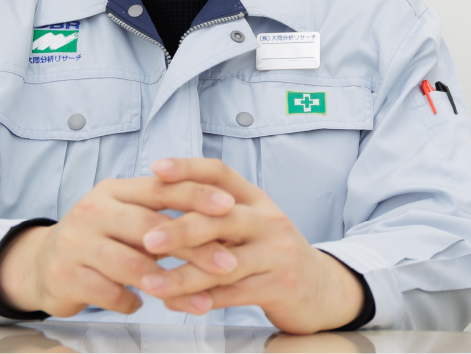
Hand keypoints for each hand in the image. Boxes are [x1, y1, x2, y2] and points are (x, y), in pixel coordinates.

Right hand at [0, 175, 240, 317]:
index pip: (161, 188)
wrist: (41, 263)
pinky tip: (140, 304)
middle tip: (228, 263)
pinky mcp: (65, 275)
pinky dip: (131, 301)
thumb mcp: (125, 216)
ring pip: (132, 264)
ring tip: (197, 299)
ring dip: (169, 285)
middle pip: (152, 227)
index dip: (196, 195)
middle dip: (194, 247)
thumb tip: (221, 218)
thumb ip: (162, 214)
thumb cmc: (100, 238)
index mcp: (114, 190)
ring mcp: (76, 243)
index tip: (229, 207)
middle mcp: (94, 210)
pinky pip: (110, 292)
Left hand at [137, 158, 364, 333]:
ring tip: (151, 283)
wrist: (323, 288)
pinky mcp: (280, 286)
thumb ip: (215, 215)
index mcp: (257, 199)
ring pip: (223, 263)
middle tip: (146, 240)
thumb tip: (160, 201)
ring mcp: (277, 253)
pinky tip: (174, 303)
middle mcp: (269, 220)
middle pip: (221, 218)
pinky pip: (232, 294)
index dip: (188, 168)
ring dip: (182, 276)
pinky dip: (200, 300)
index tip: (155, 169)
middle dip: (180, 229)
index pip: (221, 173)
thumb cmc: (273, 254)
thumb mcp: (252, 225)